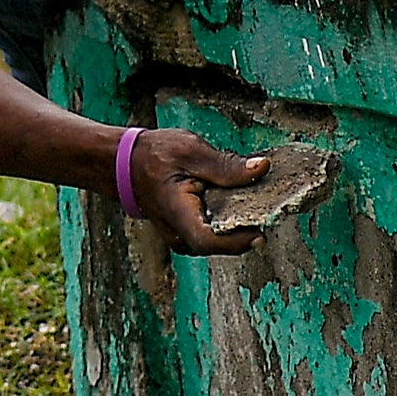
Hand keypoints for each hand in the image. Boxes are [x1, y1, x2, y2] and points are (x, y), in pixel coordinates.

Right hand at [126, 126, 268, 257]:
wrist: (127, 163)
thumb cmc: (154, 156)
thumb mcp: (191, 152)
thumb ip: (226, 165)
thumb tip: (262, 168)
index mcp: (178, 215)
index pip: (209, 241)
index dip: (238, 240)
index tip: (262, 229)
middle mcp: (179, 234)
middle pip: (221, 244)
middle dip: (247, 228)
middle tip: (269, 206)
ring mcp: (183, 237)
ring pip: (220, 240)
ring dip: (240, 223)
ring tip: (257, 199)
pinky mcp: (189, 232)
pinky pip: (215, 232)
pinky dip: (230, 219)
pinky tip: (241, 200)